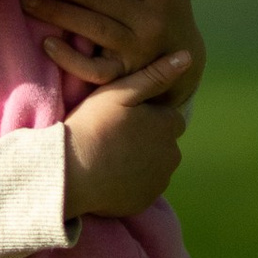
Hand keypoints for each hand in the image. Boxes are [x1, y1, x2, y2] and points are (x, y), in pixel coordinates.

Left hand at [21, 0, 204, 96]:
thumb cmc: (166, 10)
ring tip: (27, 0)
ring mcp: (138, 51)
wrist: (186, 63)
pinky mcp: (125, 77)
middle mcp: (152, 21)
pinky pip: (95, 69)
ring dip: (55, 12)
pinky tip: (46, 44)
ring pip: (92, 26)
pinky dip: (70, 58)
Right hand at [61, 57, 190, 218]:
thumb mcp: (120, 92)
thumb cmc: (92, 126)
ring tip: (110, 155)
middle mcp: (172, 154)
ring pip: (155, 164)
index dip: (147, 115)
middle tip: (113, 135)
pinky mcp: (146, 200)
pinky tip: (110, 174)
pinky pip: (144, 186)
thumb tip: (187, 56)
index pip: (168, 116)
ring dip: (141, 160)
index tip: (123, 117)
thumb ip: (155, 75)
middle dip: (147, 138)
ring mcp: (160, 180)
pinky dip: (133, 181)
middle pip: (164, 141)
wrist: (70, 173)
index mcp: (168, 125)